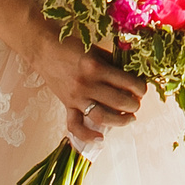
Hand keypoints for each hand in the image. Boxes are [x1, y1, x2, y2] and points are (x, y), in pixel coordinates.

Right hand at [29, 26, 145, 140]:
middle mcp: (87, 84)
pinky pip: (75, 125)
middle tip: (137, 103)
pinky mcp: (66, 105)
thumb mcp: (95, 50)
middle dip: (134, 104)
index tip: (142, 88)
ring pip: (102, 117)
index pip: (127, 82)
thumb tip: (131, 76)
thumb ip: (112, 63)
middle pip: (118, 102)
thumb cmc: (71, 45)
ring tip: (129, 118)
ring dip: (120, 120)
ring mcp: (76, 97)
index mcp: (96, 67)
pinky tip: (101, 138)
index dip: (140, 88)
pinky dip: (87, 135)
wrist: (42, 48)